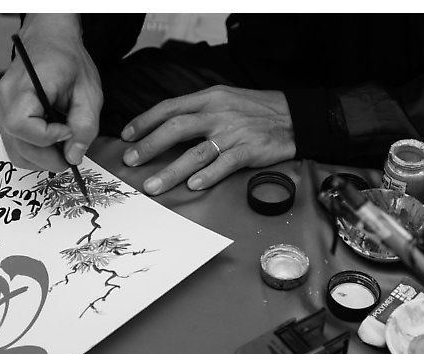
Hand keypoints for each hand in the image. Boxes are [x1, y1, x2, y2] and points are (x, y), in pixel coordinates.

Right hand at [0, 14, 102, 171]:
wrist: (50, 43)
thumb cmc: (68, 63)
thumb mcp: (88, 92)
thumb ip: (84, 125)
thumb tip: (74, 156)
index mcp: (24, 87)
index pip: (22, 125)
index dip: (48, 136)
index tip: (69, 130)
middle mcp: (4, 100)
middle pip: (19, 145)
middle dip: (50, 157)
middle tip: (72, 153)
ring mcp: (0, 110)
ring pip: (16, 151)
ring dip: (43, 159)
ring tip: (63, 148)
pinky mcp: (3, 118)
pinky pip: (15, 146)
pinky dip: (35, 154)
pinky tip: (52, 145)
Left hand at [121, 85, 295, 194]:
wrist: (296, 117)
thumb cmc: (257, 109)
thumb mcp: (226, 99)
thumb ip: (200, 110)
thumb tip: (169, 125)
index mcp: (210, 98)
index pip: (170, 107)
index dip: (145, 121)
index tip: (128, 136)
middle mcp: (218, 114)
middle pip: (176, 128)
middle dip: (150, 145)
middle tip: (131, 161)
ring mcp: (234, 133)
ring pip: (196, 152)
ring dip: (172, 170)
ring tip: (153, 186)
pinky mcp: (250, 150)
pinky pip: (225, 164)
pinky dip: (208, 175)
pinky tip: (193, 185)